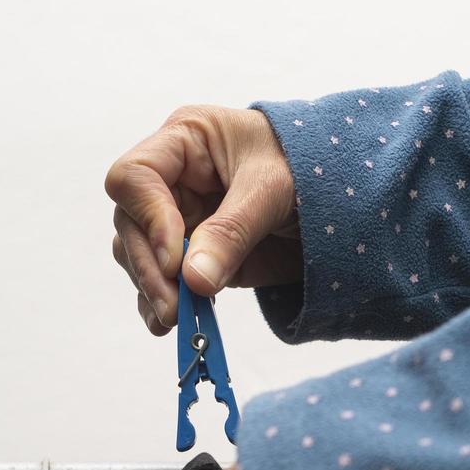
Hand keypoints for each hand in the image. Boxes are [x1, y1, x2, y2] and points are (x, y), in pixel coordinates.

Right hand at [106, 105, 300, 334]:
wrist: (339, 192)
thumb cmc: (305, 164)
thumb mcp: (272, 189)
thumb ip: (232, 231)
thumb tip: (192, 280)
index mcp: (183, 143)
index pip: (134, 177)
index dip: (148, 219)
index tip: (174, 259)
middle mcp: (171, 181)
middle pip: (130, 225)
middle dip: (150, 269)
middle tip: (174, 307)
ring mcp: (179, 220)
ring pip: (140, 257)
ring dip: (154, 291)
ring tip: (178, 320)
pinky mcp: (193, 255)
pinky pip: (164, 282)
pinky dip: (163, 305)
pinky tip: (173, 326)